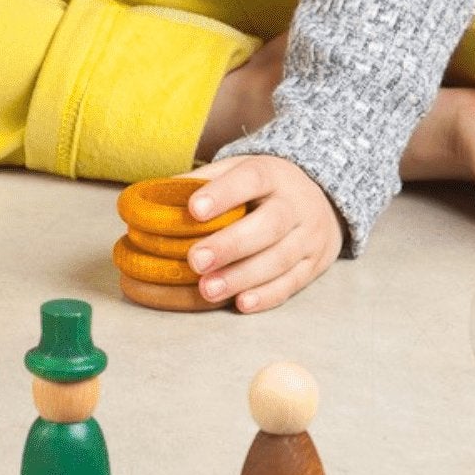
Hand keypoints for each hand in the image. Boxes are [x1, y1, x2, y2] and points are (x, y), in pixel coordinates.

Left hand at [186, 154, 345, 313]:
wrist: (322, 199)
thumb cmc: (264, 188)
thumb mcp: (238, 171)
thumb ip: (202, 181)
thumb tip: (153, 196)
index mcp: (273, 174)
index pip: (251, 179)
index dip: (223, 194)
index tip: (193, 210)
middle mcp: (296, 204)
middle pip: (269, 225)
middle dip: (230, 245)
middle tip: (195, 261)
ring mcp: (309, 236)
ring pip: (280, 259)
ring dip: (242, 277)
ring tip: (208, 289)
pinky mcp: (315, 265)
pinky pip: (292, 283)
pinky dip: (267, 295)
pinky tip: (242, 303)